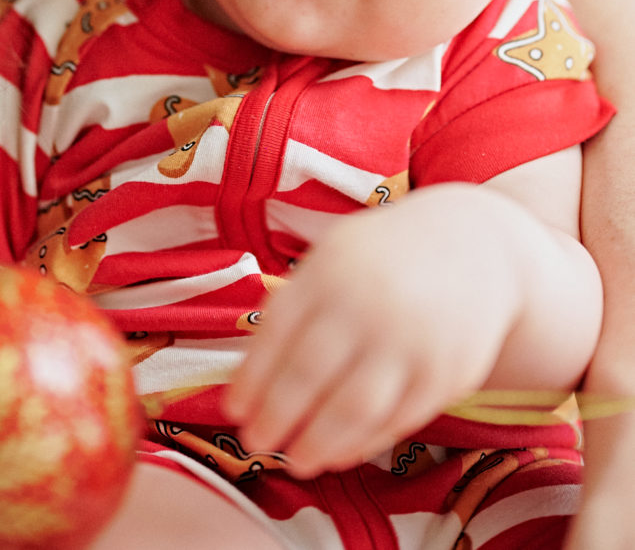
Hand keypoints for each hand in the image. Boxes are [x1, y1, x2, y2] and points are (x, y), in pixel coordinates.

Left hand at [225, 185, 522, 477]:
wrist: (477, 248)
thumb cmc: (384, 259)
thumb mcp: (335, 257)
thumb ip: (297, 307)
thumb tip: (248, 377)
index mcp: (331, 270)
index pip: (278, 332)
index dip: (252, 378)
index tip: (233, 410)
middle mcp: (369, 304)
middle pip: (309, 375)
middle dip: (276, 417)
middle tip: (255, 443)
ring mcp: (411, 341)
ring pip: (352, 409)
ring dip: (316, 443)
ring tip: (295, 461)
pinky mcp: (446, 374)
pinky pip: (396, 421)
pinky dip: (362, 444)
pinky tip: (339, 452)